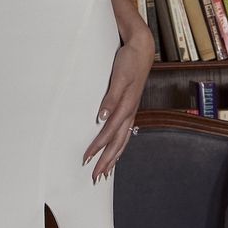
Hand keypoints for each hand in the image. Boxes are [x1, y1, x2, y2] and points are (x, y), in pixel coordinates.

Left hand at [83, 28, 155, 181]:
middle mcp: (130, 112)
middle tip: (95, 177)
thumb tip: (101, 117)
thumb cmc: (128, 62)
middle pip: (117, 143)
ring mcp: (131, 111)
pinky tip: (114, 152)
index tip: (86, 159)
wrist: (141, 49)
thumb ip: (110, 97)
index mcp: (126, 107)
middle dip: (107, 161)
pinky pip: (124, 133)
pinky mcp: (130, 108)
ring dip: (113, 157)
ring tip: (105, 172)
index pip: (109, 133)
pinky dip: (119, 146)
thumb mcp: (118, 77)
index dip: (98, 147)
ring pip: (122, 141)